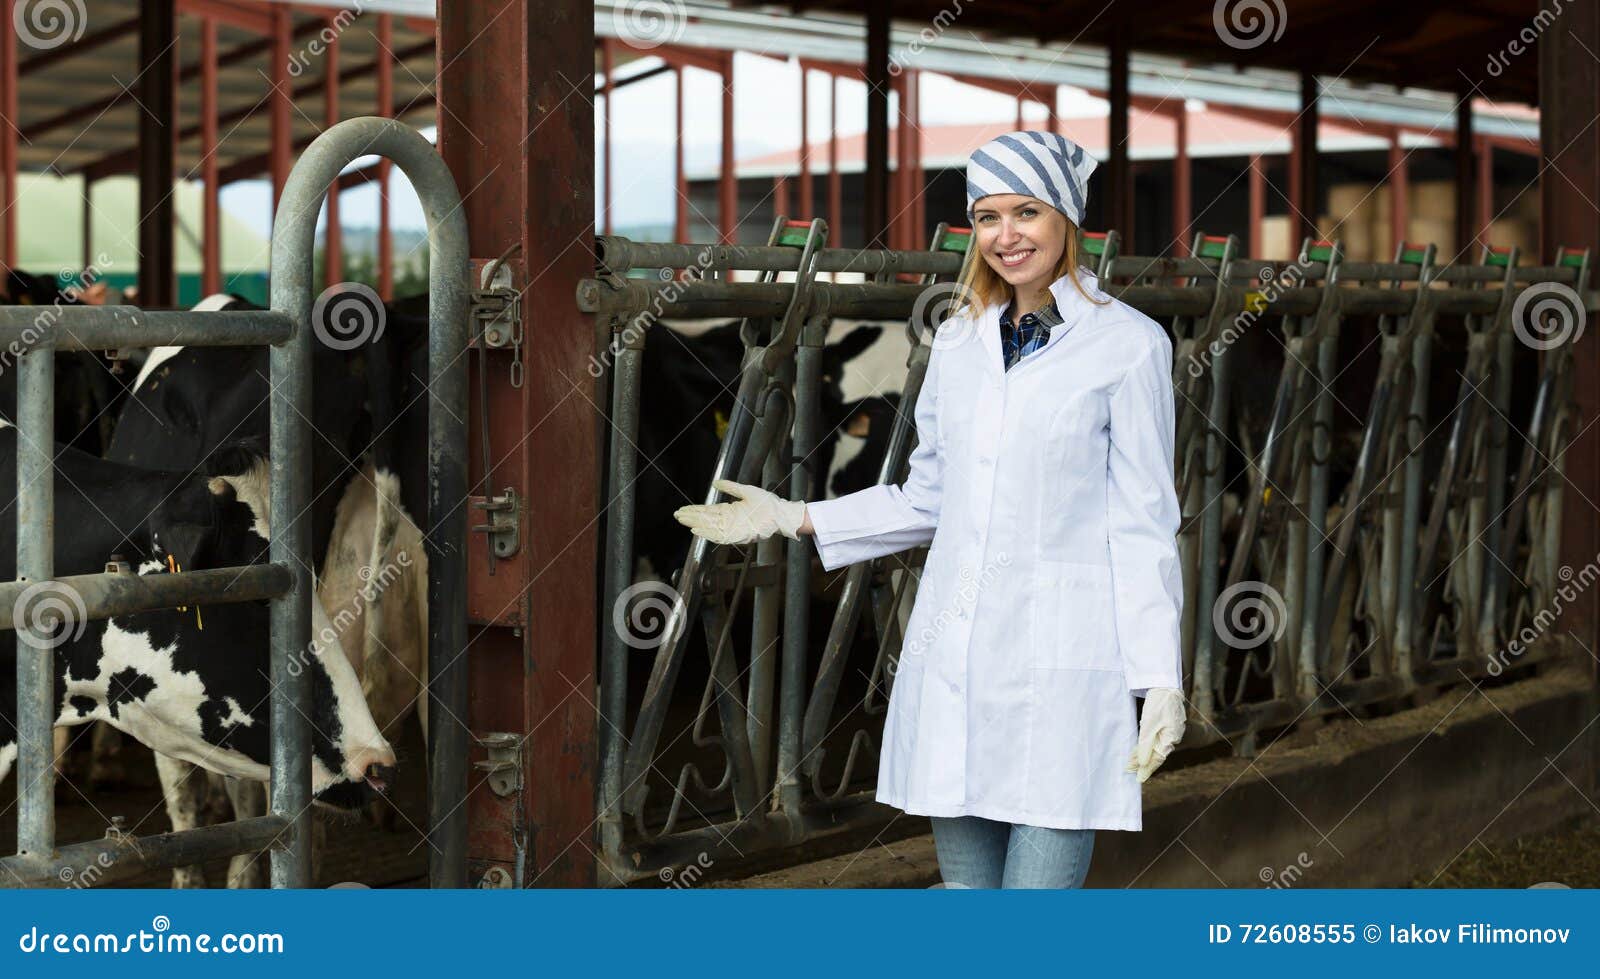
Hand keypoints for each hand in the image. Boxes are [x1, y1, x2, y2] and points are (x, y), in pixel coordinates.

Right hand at [673, 478, 806, 545]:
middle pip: (706, 518)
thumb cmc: (767, 503)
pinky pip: (719, 536)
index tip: (683, 509)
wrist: (780, 512)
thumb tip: (715, 483)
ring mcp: (732, 528)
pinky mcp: (738, 535)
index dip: (695, 510)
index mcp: (730, 510)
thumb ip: (730, 487)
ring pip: (709, 527)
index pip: (708, 510)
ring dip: (696, 524)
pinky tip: (697, 530)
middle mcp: (728, 520)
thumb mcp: (746, 490)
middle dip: (691, 516)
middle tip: (677, 515)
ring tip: (684, 521)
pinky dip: (707, 533)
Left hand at [1127, 687, 1185, 781]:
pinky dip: (1147, 744)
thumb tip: (1143, 764)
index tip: (1138, 779)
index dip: (1147, 769)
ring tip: (1131, 763)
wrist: (1165, 684)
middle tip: (1129, 771)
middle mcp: (1173, 736)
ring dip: (1143, 754)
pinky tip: (1140, 748)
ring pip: (1155, 746)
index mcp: (1171, 738)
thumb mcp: (1149, 725)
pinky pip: (1156, 738)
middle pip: (1156, 753)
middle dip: (1143, 763)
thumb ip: (1146, 745)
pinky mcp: (1167, 723)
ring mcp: (1171, 729)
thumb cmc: (1158, 704)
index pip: (1157, 759)